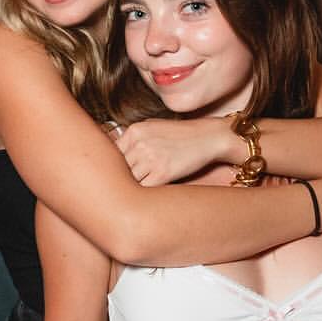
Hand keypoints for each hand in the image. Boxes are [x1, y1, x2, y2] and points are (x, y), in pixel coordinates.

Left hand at [110, 117, 228, 186]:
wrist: (209, 137)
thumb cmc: (180, 134)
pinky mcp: (162, 173)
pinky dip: (144, 193)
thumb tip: (112, 156)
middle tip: (123, 187)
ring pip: (128, 180)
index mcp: (134, 131)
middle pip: (117, 168)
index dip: (113, 167)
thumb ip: (131, 139)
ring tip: (136, 191)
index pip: (111, 154)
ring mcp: (150, 158)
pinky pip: (143, 188)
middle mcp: (139, 143)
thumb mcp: (152, 127)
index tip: (115, 175)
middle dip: (120, 178)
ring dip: (131, 187)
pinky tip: (148, 193)